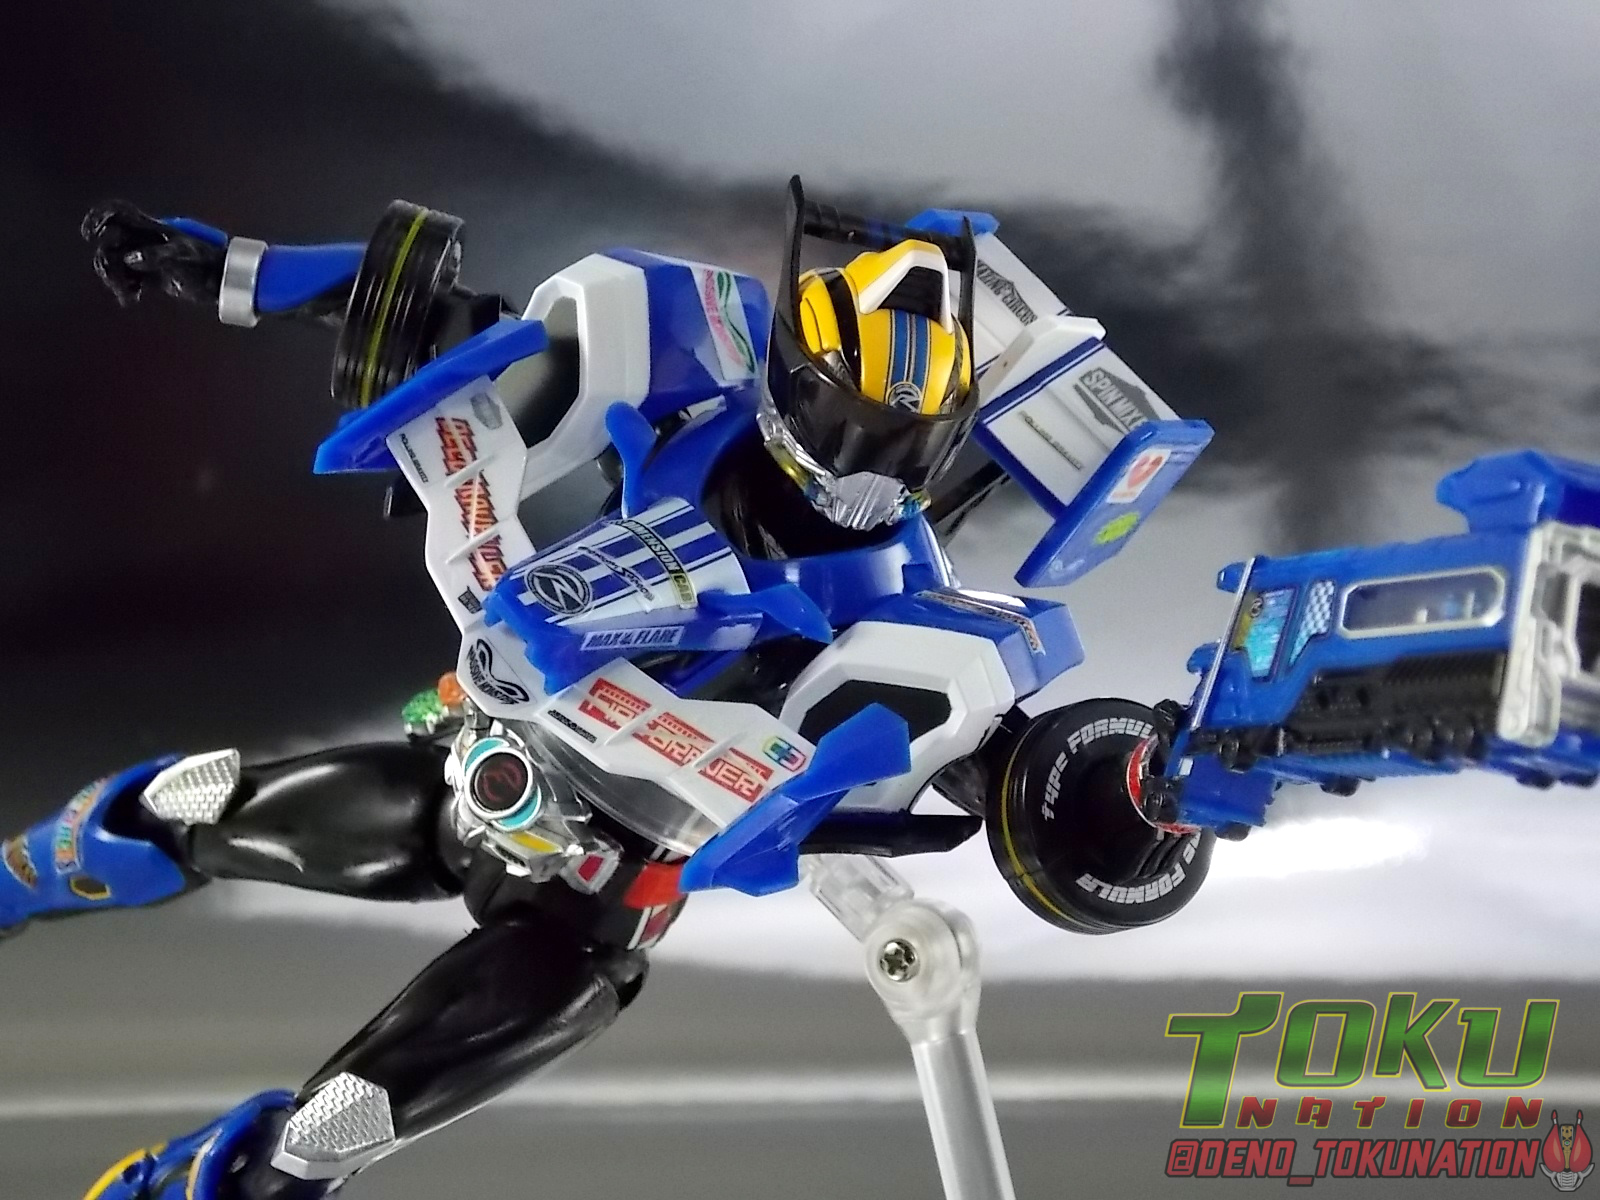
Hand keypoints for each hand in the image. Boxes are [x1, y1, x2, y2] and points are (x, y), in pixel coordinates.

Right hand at [80, 200, 223, 306]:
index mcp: (152, 228)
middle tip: (115, 278)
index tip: (90, 235)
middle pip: (111, 241)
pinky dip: (125, 288)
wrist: (226, 284)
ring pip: (117, 262)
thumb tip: (130, 258)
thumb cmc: (209, 264)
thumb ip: (156, 255)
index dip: (99, 217)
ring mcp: (148, 258)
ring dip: (115, 278)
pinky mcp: (152, 276)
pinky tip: (131, 298)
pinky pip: (129, 279)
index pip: (119, 212)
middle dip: (107, 259)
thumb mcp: (184, 255)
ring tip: (128, 294)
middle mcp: (146, 240)